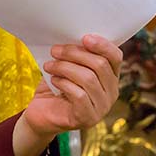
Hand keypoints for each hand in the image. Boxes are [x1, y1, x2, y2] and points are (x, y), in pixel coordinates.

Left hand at [13, 34, 122, 155]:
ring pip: (88, 78)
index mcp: (109, 77)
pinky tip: (54, 81)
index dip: (102, 45)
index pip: (115, 57)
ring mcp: (102, 107)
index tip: (84, 37)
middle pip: (100, 65)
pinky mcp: (88, 118)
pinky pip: (79, 95)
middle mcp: (111, 92)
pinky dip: (64, 83)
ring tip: (49, 65)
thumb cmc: (54, 88)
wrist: (40, 114)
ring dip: (65, 68)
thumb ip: (75, 56)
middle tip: (55, 50)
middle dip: (74, 54)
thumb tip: (72, 38)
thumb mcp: (66, 67)